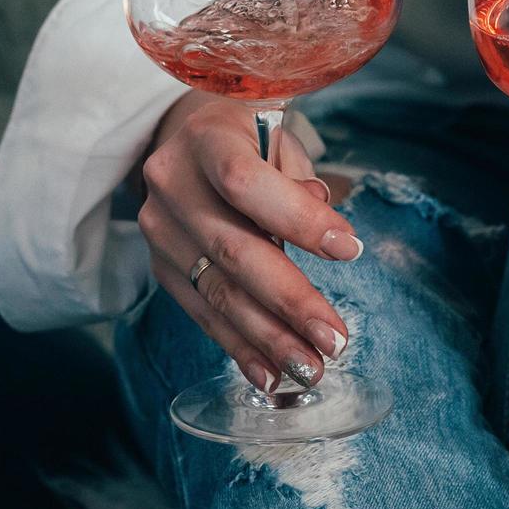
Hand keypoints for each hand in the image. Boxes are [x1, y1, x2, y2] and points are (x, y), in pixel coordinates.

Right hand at [138, 94, 363, 392]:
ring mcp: (160, 229)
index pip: (245, 182)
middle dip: (288, 301)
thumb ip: (299, 178)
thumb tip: (327, 233)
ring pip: (217, 291)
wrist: (186, 134)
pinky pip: (203, 312)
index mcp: (204, 137)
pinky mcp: (162, 265)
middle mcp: (171, 183)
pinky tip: (270, 374)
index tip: (349, 250)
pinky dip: (239, 347)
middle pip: (232, 249)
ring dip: (267, 338)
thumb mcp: (278, 135)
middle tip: (334, 340)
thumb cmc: (249, 134)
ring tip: (310, 369)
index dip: (296, 218)